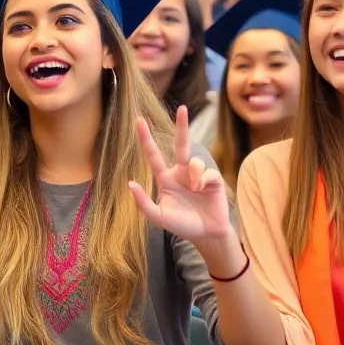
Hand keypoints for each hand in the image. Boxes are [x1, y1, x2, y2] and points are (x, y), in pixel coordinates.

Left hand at [130, 106, 233, 244]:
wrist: (206, 235)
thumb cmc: (182, 225)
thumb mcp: (159, 217)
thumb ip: (143, 203)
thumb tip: (130, 183)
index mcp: (166, 179)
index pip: (154, 156)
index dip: (146, 139)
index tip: (139, 121)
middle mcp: (182, 172)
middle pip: (181, 144)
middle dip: (182, 126)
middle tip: (183, 109)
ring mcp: (198, 175)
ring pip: (195, 161)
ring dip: (193, 175)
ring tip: (195, 190)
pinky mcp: (213, 180)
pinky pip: (207, 172)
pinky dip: (203, 181)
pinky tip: (202, 191)